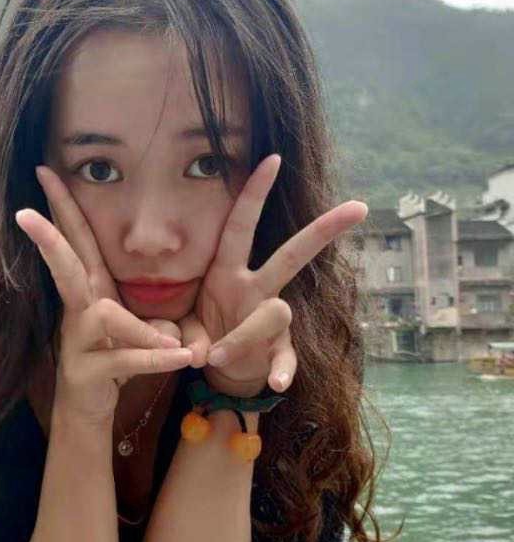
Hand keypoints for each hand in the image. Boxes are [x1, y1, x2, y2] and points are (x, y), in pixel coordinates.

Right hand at [13, 167, 191, 425]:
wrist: (87, 411)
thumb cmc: (113, 359)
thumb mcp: (138, 329)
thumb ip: (156, 316)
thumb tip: (175, 324)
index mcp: (91, 291)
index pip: (77, 239)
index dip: (61, 205)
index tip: (44, 170)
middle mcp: (79, 310)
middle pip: (64, 267)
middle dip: (47, 239)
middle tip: (23, 213)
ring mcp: (78, 341)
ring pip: (107, 318)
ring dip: (143, 330)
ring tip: (176, 343)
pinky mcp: (87, 372)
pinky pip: (125, 359)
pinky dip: (155, 359)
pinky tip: (181, 358)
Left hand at [177, 154, 367, 397]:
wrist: (221, 373)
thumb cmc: (202, 334)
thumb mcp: (183, 329)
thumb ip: (185, 336)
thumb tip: (194, 353)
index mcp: (227, 272)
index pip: (241, 224)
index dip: (255, 192)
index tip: (272, 157)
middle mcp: (254, 288)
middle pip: (291, 255)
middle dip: (321, 231)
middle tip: (358, 207)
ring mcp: (270, 318)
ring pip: (277, 313)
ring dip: (242, 336)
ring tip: (215, 359)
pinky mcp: (278, 350)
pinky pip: (285, 357)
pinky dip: (280, 370)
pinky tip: (275, 384)